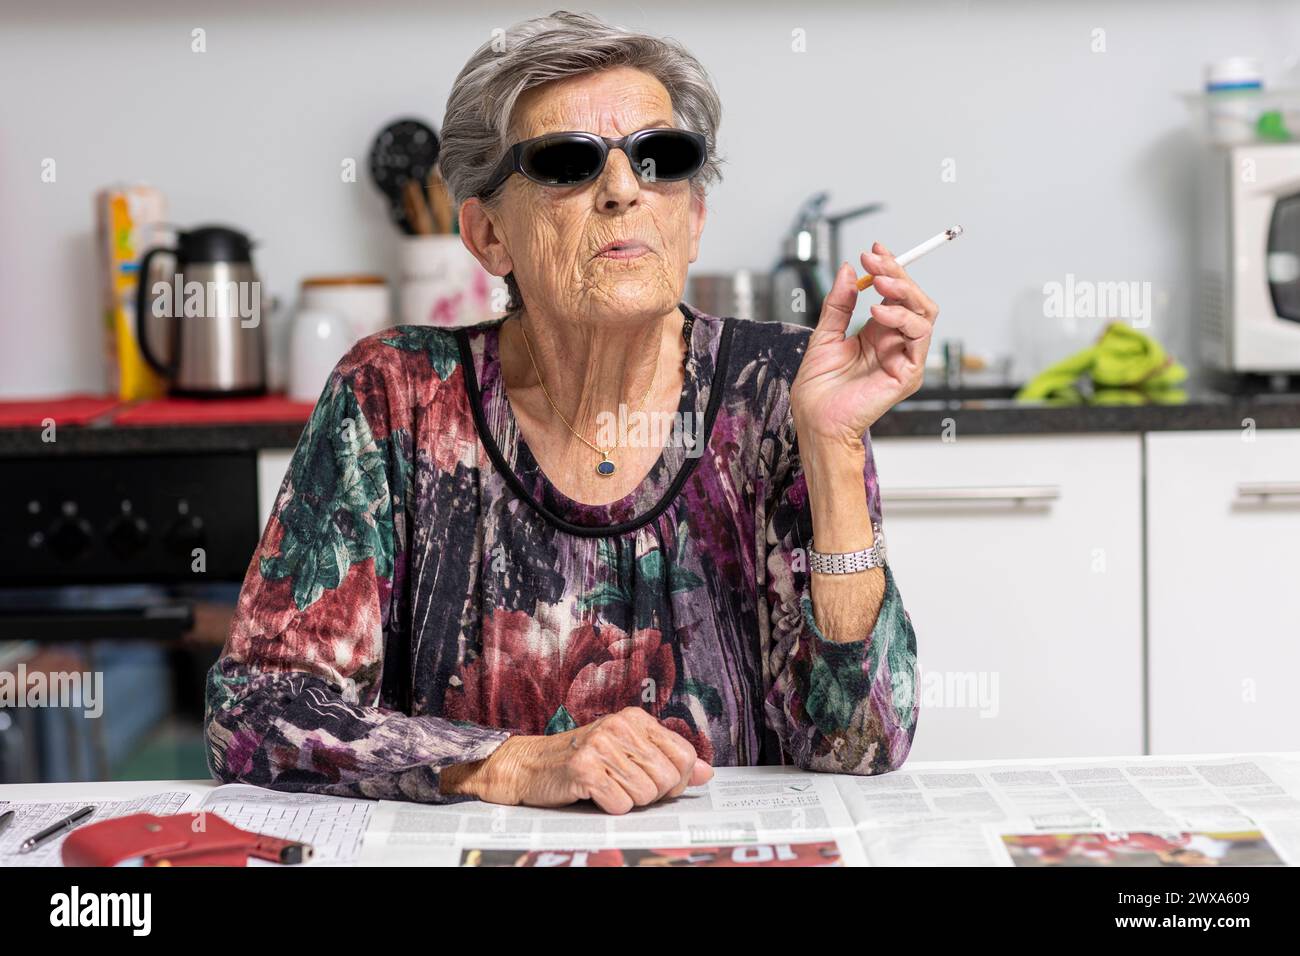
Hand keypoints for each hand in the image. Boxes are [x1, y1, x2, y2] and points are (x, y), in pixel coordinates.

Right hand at [441, 707, 713, 813]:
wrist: (530, 765)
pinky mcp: (584, 769)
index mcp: (635, 719)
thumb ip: (667, 758)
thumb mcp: (627, 751)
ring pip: (645, 795)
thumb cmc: (582, 759)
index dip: (677, 779)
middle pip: (667, 779)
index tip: (658, 782)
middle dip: (651, 794)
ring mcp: (600, 746)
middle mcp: (620, 727)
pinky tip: (595, 794)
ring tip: (607, 786)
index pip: (684, 754)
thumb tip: (705, 772)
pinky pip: (620, 804)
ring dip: (628, 801)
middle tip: (624, 785)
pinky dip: (610, 807)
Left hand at [791, 242, 939, 448]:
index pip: (894, 294)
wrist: (816, 419)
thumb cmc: (819, 387)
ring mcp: (905, 356)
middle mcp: (895, 342)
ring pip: (924, 312)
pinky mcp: (909, 372)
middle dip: (897, 273)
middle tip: (875, 261)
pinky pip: (918, 336)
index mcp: (878, 332)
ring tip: (878, 282)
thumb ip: (839, 303)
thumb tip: (849, 270)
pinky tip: (879, 311)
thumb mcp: (825, 334)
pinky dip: (902, 317)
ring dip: (903, 291)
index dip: (889, 269)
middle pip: (913, 298)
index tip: (873, 251)